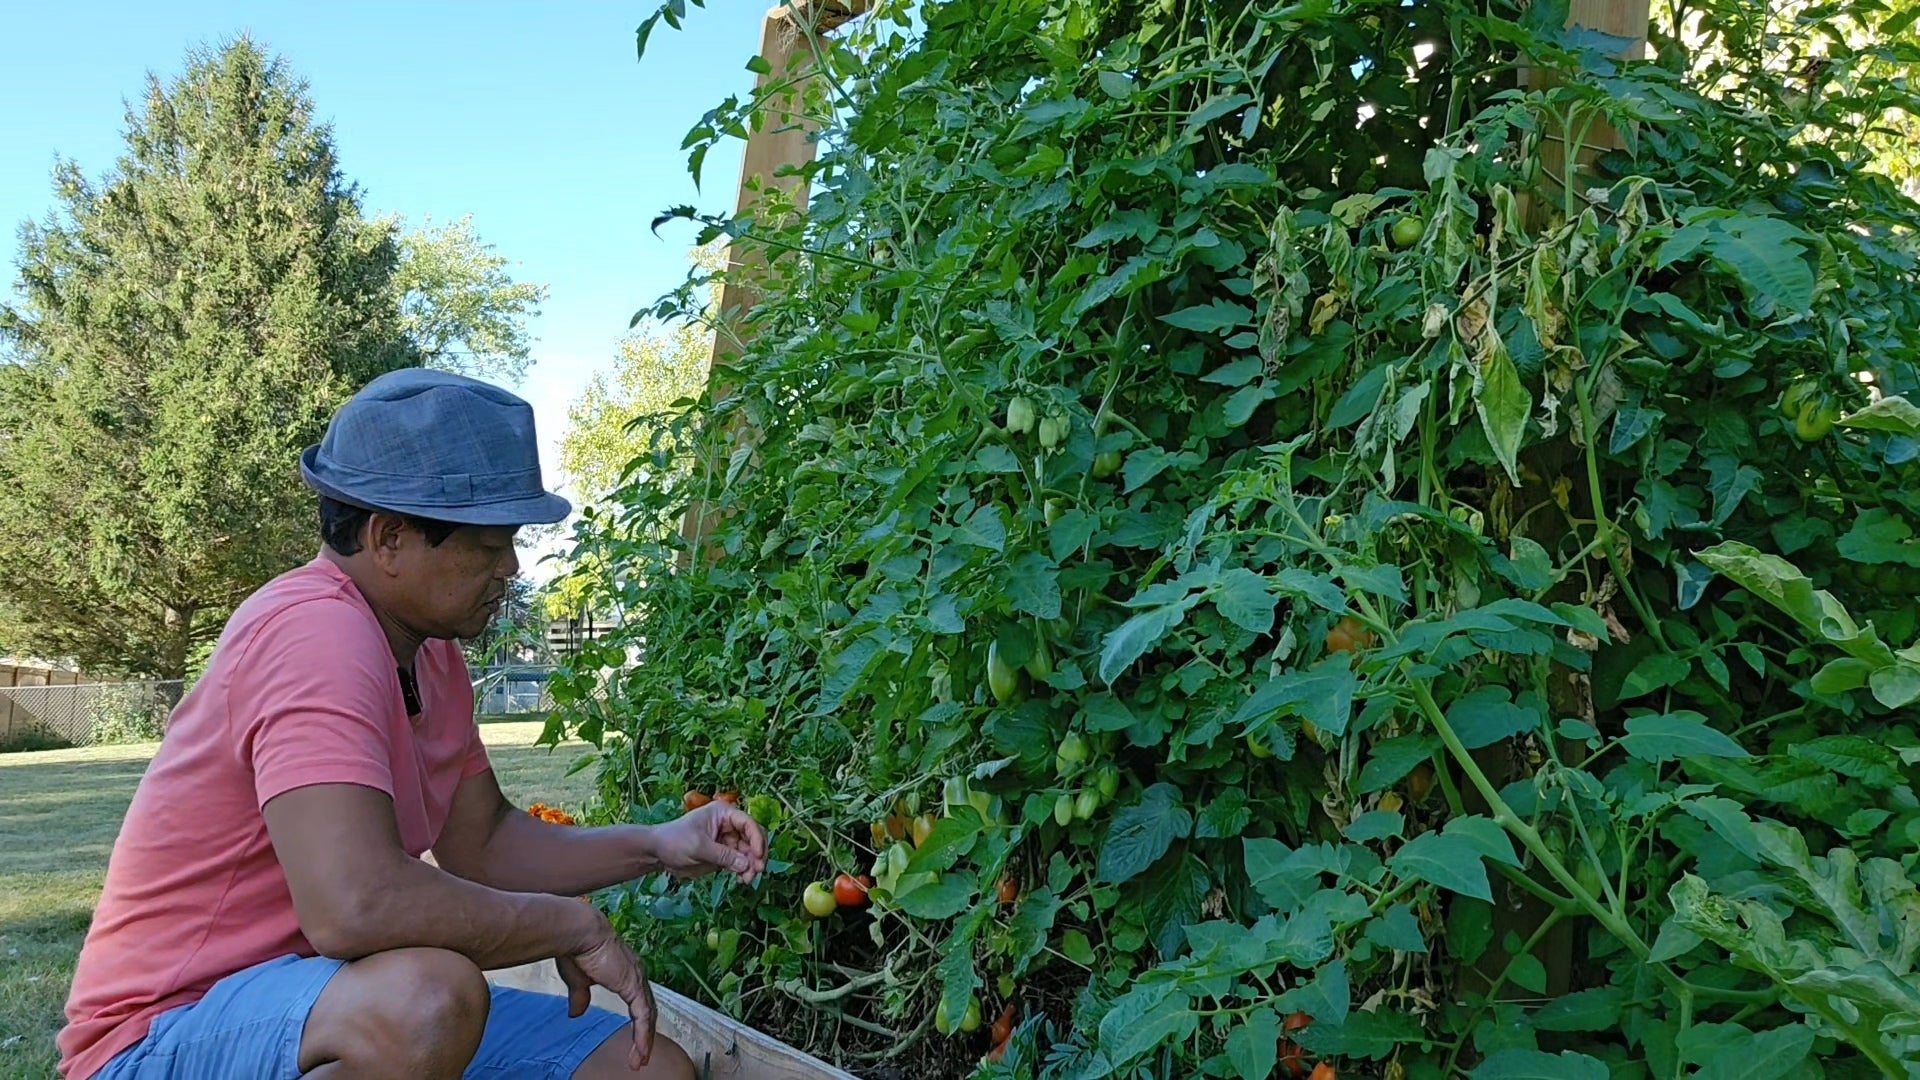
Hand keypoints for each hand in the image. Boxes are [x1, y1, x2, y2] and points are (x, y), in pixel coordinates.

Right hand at [558, 931, 656, 1069]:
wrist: (578, 933)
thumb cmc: (577, 950)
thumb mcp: (579, 980)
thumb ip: (581, 996)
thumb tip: (576, 1013)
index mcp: (625, 972)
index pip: (637, 1003)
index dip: (637, 1023)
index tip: (634, 1042)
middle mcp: (636, 975)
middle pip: (646, 1012)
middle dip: (644, 1036)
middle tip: (640, 1057)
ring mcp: (637, 980)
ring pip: (647, 1016)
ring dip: (644, 1040)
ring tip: (640, 1060)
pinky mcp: (633, 985)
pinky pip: (643, 1016)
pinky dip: (643, 1035)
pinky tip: (641, 1051)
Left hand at [652, 800, 768, 883]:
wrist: (657, 853)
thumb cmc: (674, 841)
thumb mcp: (699, 847)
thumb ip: (723, 855)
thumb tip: (746, 864)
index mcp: (723, 814)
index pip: (748, 824)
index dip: (757, 839)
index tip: (758, 856)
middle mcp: (729, 825)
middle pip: (753, 838)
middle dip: (757, 854)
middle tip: (757, 871)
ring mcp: (727, 840)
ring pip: (749, 852)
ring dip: (751, 865)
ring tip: (747, 879)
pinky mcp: (724, 855)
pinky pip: (740, 862)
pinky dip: (744, 870)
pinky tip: (742, 879)